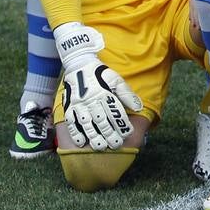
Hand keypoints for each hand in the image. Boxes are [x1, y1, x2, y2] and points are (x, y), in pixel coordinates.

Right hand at [55, 21, 141, 150]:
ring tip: (101, 147)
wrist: (79, 63)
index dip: (122, 123)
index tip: (128, 133)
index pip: (115, 111)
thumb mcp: (115, 79)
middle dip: (109, 133)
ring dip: (94, 136)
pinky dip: (76, 132)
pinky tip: (82, 142)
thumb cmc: (100, 73)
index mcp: (104, 92)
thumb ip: (126, 94)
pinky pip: (71, 121)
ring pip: (87, 123)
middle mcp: (92, 99)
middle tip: (116, 145)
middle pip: (101, 119)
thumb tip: (139, 107)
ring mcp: (79, 103)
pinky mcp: (70, 106)